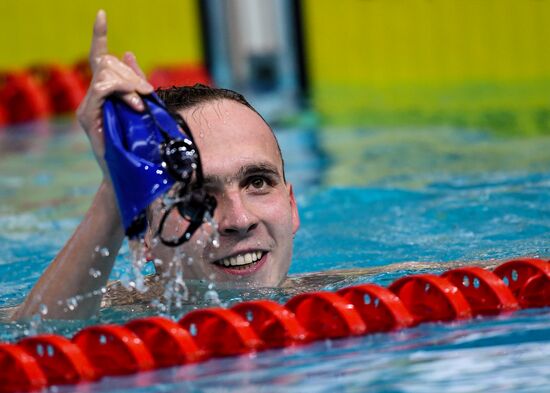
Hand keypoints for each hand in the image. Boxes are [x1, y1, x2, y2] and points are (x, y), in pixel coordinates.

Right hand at [76, 10, 153, 177]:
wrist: (131, 174)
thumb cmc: (139, 145)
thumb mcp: (143, 107)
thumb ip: (136, 82)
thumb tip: (128, 53)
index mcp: (105, 95)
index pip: (99, 59)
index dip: (99, 36)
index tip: (101, 14)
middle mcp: (93, 99)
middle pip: (106, 65)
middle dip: (131, 74)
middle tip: (148, 93)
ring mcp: (88, 108)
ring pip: (105, 75)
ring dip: (129, 84)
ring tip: (143, 102)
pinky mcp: (87, 116)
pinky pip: (102, 89)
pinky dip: (121, 91)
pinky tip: (136, 104)